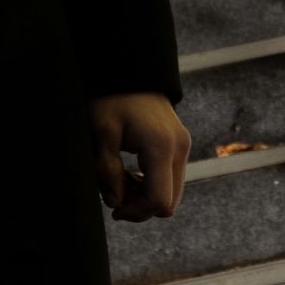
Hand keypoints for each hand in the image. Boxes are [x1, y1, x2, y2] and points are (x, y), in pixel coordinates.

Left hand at [94, 91, 189, 223]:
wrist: (130, 71)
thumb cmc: (111, 100)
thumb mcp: (101, 134)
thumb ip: (108, 172)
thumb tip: (116, 204)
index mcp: (160, 147)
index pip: (159, 201)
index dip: (136, 213)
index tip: (113, 209)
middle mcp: (179, 149)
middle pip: (169, 203)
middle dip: (141, 206)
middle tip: (114, 193)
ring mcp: (183, 147)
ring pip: (171, 193)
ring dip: (144, 196)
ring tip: (118, 180)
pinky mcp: (180, 145)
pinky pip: (170, 178)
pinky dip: (151, 184)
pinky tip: (129, 172)